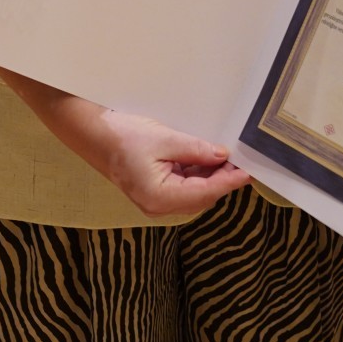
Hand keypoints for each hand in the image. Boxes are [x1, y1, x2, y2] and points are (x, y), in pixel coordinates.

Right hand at [85, 108, 251, 216]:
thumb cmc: (123, 136)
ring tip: (226, 156)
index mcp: (160, 197)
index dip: (229, 182)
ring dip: (210, 177)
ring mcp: (155, 201)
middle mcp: (158, 206)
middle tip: (240, 158)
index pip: (205, 193)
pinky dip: (197, 175)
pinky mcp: (154, 192)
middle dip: (222, 179)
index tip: (248, 171)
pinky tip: (205, 158)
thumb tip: (223, 156)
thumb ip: (196, 150)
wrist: (93, 134)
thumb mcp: (164, 138)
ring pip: (194, 194)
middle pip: (202, 197)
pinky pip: (183, 188)